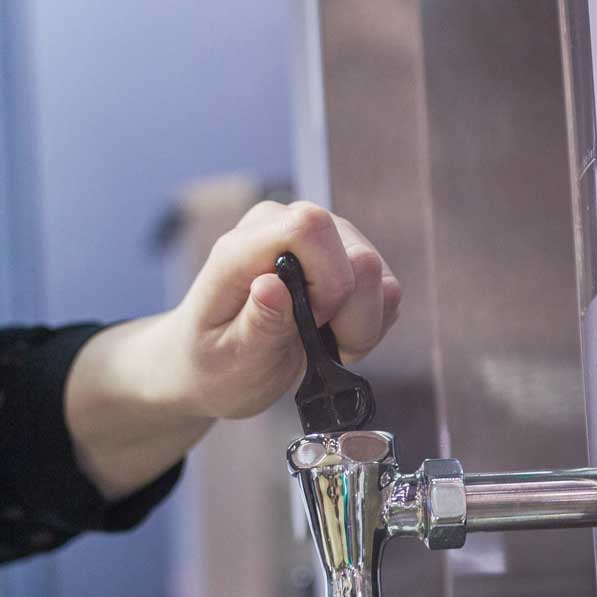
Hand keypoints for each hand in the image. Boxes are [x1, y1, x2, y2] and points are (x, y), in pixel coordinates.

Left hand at [169, 199, 400, 419]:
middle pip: (356, 254)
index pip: (310, 227)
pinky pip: (384, 288)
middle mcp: (283, 227)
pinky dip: (367, 323)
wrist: (213, 369)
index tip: (308, 324)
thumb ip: (256, 324)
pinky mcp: (343, 260)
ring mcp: (318, 240)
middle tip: (313, 346)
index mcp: (243, 246)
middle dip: (349, 314)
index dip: (326, 283)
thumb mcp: (227, 360)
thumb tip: (273, 286)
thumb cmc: (212, 366)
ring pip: (377, 272)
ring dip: (360, 323)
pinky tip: (334, 338)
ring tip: (320, 346)